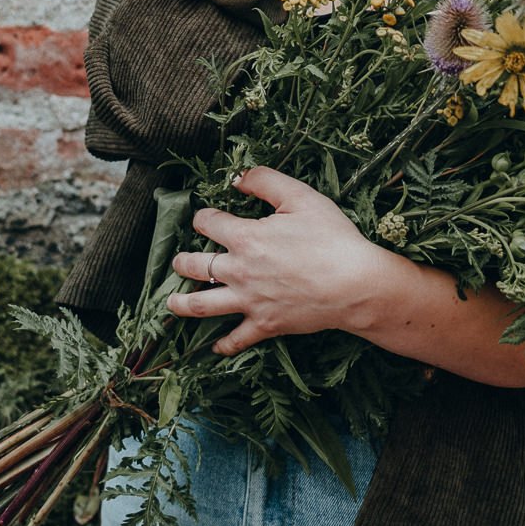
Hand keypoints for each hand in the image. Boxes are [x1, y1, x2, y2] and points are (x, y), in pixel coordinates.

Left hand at [167, 166, 385, 355]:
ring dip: (181, 304)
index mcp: (245, 237)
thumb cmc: (332, 238)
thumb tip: (237, 177)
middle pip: (195, 266)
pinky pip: (236, 339)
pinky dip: (223, 345)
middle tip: (178, 262)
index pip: (209, 223)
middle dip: (182, 262)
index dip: (204, 218)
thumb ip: (265, 181)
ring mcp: (249, 301)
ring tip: (170, 304)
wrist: (355, 284)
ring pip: (202, 306)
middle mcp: (238, 271)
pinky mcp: (265, 325)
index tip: (205, 219)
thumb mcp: (300, 196)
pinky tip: (214, 348)